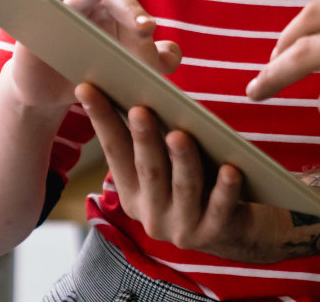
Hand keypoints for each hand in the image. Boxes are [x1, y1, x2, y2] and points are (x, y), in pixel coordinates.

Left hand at [6, 0, 181, 107]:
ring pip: (147, 35)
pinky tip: (167, 71)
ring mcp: (124, 37)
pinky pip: (161, 57)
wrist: (44, 92)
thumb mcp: (24, 51)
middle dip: (135, 15)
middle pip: (125, 9)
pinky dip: (168, 60)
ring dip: (153, 46)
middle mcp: (105, 15)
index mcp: (77, 7)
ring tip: (154, 65)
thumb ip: (27, 22)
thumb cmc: (32, 66)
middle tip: (145, 28)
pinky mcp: (137, 59)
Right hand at [77, 84, 285, 262]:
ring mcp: (181, 227)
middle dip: (143, 139)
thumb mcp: (167, 166)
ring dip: (181, 160)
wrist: (232, 230)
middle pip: (148, 170)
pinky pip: (220, 209)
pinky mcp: (214, 233)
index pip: (114, 151)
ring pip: (183, 188)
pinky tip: (230, 169)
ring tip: (180, 135)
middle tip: (140, 110)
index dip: (101, 119)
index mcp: (132, 192)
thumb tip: (138, 87)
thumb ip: (153, 140)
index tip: (86, 89)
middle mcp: (151, 214)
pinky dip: (225, 189)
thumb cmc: (195, 182)